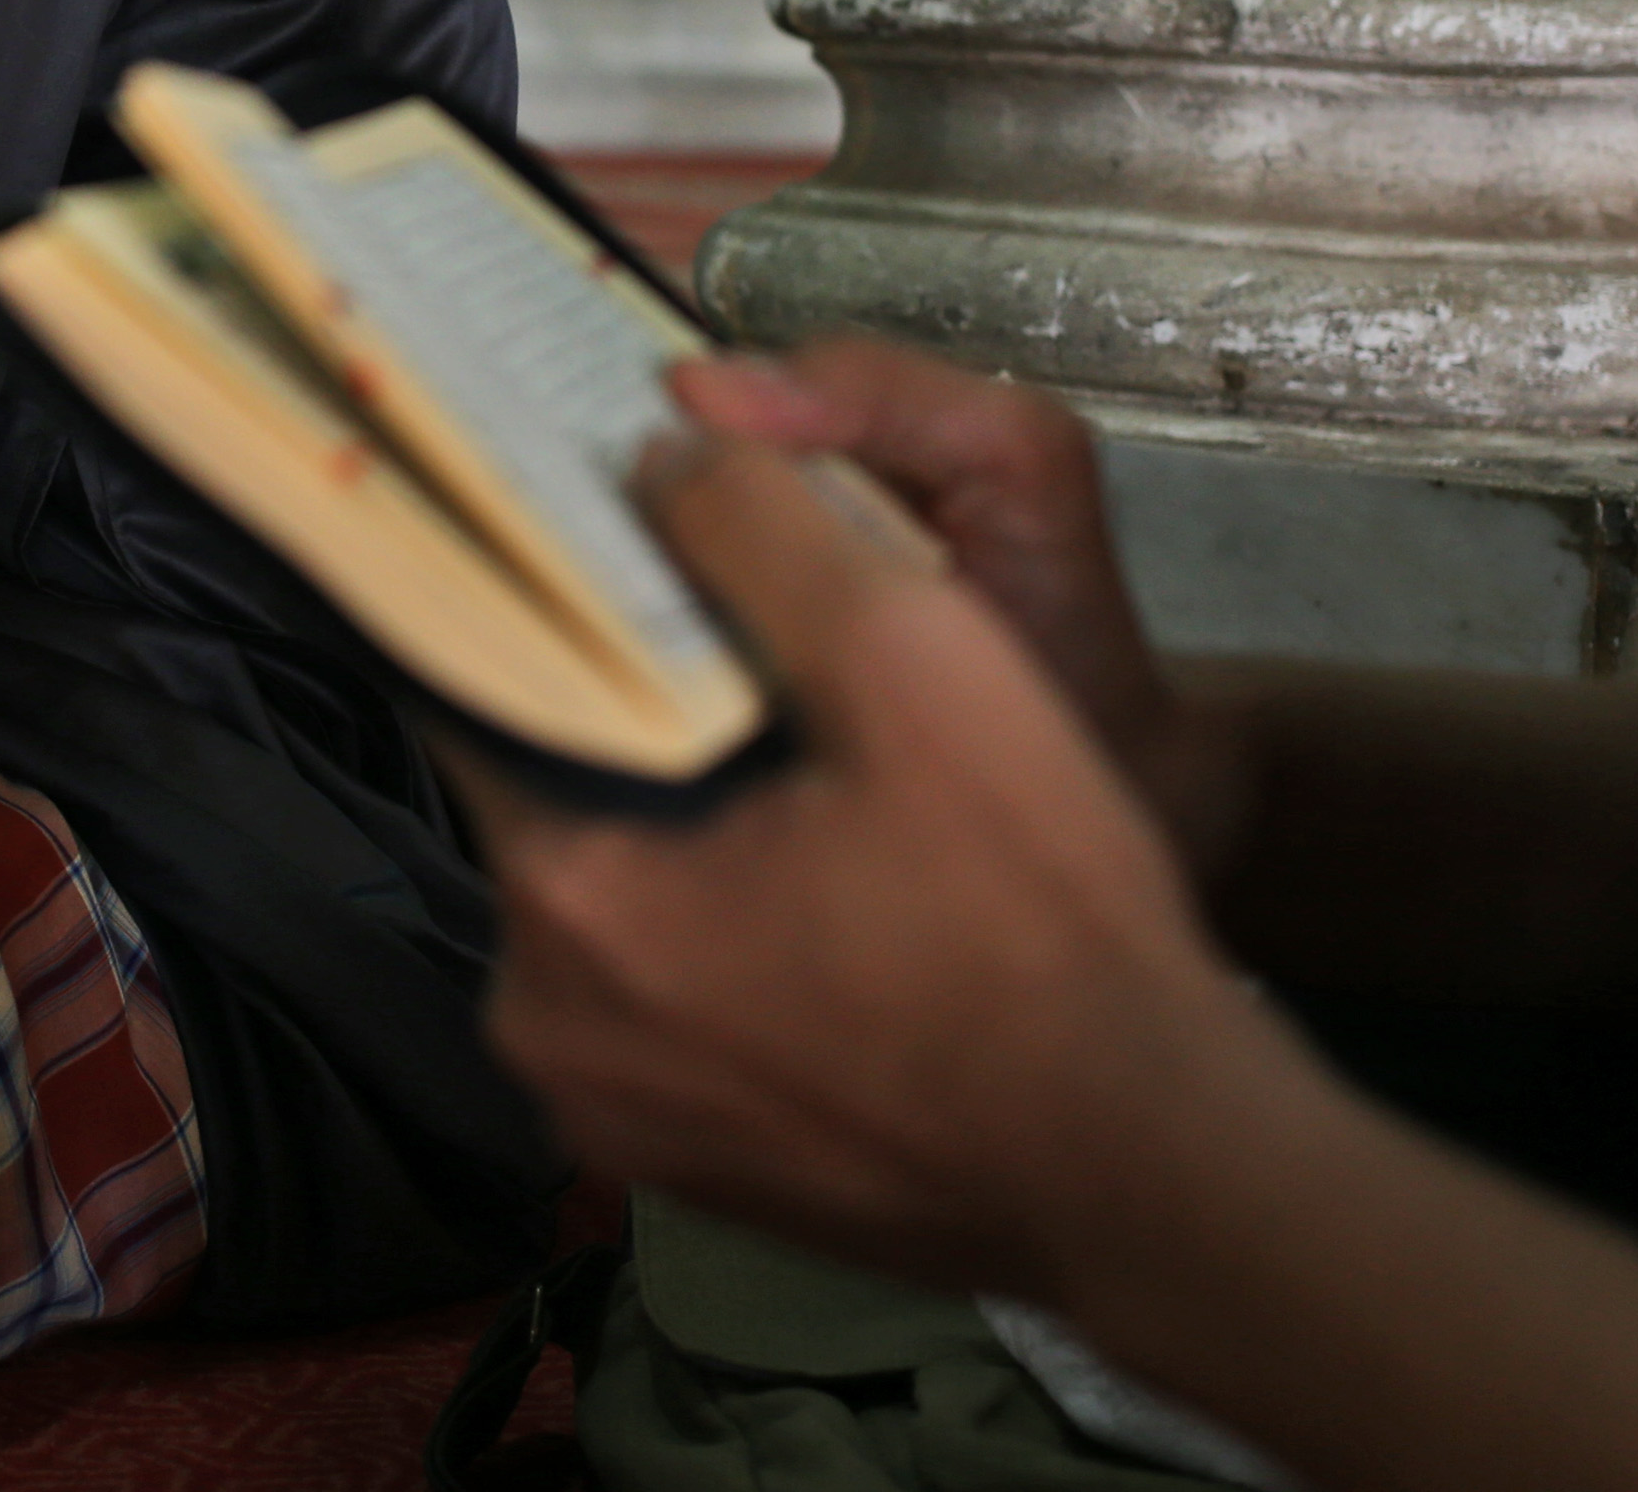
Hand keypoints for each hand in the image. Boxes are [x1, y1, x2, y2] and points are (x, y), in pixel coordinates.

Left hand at [464, 433, 1303, 1307]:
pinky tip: (837, 909)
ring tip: (808, 784)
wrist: (1155, 1170)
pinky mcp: (696, 1179)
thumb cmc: (1034, 916)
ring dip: (687, 843)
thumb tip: (660, 458)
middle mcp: (547, 1032)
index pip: (483, 707)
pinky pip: (673, 1014)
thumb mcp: (912, 657)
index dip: (549, 612)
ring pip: (614, 915)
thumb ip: (760, 527)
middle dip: (637, 732)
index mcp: (565, 905)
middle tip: (748, 668)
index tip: (604, 552)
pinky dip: (729, 950)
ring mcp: (617, 1123)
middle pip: (556, 813)